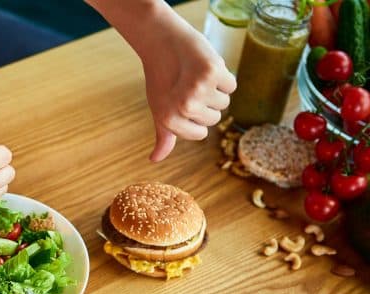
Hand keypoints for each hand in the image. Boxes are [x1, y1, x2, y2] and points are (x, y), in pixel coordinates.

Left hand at [141, 14, 235, 160]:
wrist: (162, 41)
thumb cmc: (161, 79)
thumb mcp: (159, 109)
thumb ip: (164, 136)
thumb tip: (155, 160)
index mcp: (168, 120)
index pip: (200, 134)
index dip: (196, 118)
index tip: (184, 102)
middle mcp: (183, 107)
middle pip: (215, 118)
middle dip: (206, 103)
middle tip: (188, 85)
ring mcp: (198, 90)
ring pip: (224, 102)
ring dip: (215, 89)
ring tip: (196, 75)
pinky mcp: (213, 72)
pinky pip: (231, 86)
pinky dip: (224, 76)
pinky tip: (206, 67)